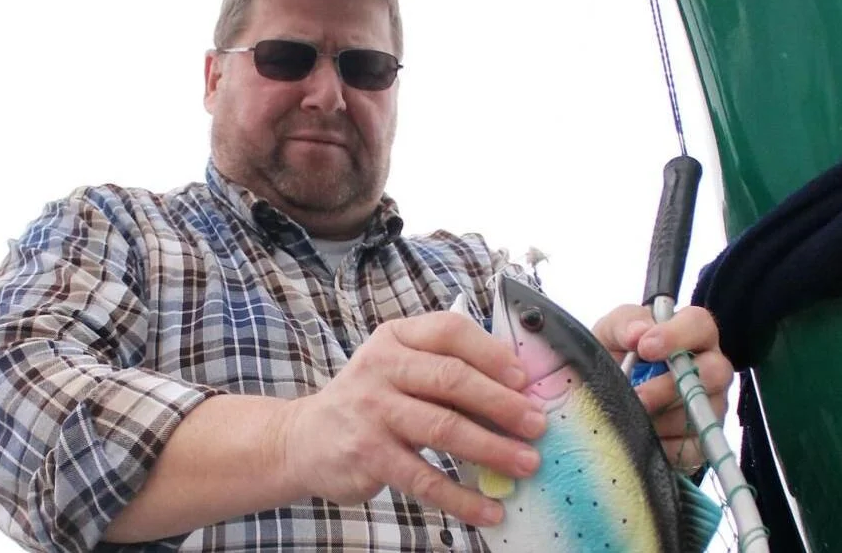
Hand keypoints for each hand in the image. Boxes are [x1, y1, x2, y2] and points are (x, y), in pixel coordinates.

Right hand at [274, 311, 547, 526]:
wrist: (303, 439)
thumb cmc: (369, 401)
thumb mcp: (397, 369)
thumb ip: (444, 370)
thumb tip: (517, 392)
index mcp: (395, 338)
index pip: (450, 332)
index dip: (491, 353)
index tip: (524, 378)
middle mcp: (380, 368)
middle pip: (452, 379)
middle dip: (502, 403)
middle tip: (537, 424)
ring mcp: (372, 411)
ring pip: (444, 429)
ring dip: (492, 449)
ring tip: (526, 464)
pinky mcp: (368, 455)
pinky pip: (424, 478)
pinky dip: (461, 497)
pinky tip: (489, 510)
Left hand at [593, 305, 734, 472]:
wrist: (601, 402)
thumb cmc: (614, 358)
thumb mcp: (610, 334)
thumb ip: (625, 324)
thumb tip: (639, 333)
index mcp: (690, 336)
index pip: (700, 324)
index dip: (677, 335)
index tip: (645, 347)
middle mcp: (708, 369)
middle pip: (715, 372)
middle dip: (671, 385)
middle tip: (638, 395)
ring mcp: (710, 407)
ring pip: (703, 413)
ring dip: (662, 418)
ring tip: (631, 417)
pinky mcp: (701, 442)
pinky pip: (693, 447)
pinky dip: (663, 445)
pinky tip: (642, 438)